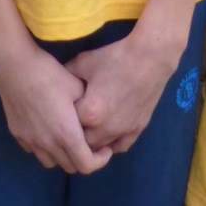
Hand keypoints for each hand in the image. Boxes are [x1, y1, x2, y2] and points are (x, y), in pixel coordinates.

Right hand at [0, 44, 111, 173]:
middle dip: (83, 158)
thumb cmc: (49, 74)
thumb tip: (93, 113)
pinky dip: (44, 147)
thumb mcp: (77, 86)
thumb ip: (87, 107)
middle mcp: (48, 144)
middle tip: (88, 141)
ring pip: (51, 162)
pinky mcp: (18, 134)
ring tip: (66, 138)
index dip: (100, 161)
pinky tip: (46, 129)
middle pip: (70, 167)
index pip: (87, 165)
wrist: (15, 67)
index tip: (105, 148)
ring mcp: (31, 141)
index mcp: (66, 134)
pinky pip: (35, 150)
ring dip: (62, 156)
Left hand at [66, 30, 177, 153]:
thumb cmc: (115, 58)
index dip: (64, 117)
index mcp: (90, 113)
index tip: (63, 109)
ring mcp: (123, 131)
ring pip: (101, 148)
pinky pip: (121, 146)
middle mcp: (105, 129)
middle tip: (75, 119)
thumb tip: (56, 82)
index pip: (68, 126)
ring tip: (89, 127)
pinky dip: (112, 143)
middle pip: (83, 142)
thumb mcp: (84, 62)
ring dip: (94, 140)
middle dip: (77, 134)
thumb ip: (67, 75)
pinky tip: (108, 133)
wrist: (149, 57)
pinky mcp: (137, 129)